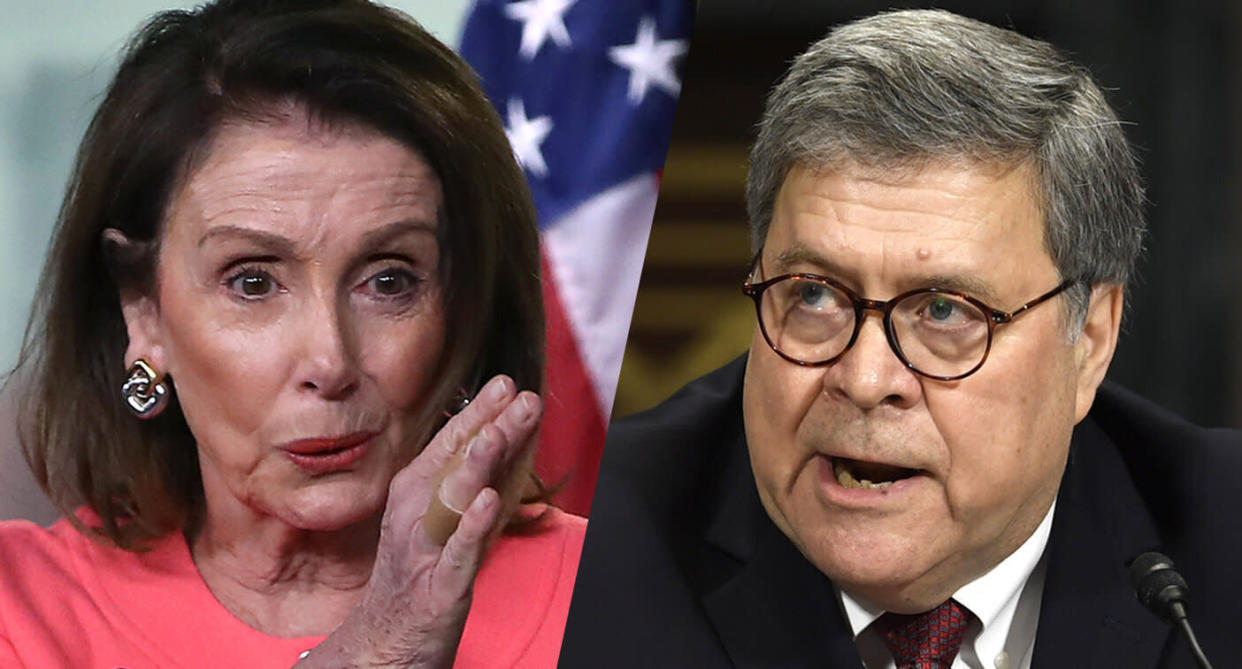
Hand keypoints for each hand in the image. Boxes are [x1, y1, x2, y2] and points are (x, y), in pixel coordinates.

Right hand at [297, 375, 541, 667]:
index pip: (451, 442)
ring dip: (476, 465)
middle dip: (488, 426)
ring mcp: (425, 548)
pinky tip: (489, 501)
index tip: (508, 383)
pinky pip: (457, 554)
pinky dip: (472, 527)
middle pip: (455, 462)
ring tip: (498, 435)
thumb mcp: (441, 512)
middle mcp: (415, 512)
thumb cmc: (420, 566)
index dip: (480, 412)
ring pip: (452, 501)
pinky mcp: (438, 587)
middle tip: (520, 395)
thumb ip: (470, 473)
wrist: (387, 637)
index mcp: (415, 489)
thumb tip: (503, 428)